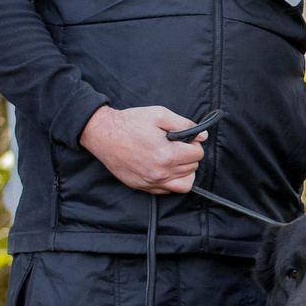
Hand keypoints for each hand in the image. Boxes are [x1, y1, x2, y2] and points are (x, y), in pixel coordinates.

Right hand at [81, 105, 204, 193]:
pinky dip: (170, 181)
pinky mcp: (141, 186)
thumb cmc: (130, 123)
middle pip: (192, 168)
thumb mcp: (160, 115)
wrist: (102, 134)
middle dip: (189, 156)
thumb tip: (203, 136)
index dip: (194, 144)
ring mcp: (151, 182)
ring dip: (184, 172)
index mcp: (168, 155)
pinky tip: (163, 168)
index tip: (185, 139)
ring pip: (184, 184)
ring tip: (175, 160)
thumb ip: (185, 124)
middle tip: (178, 146)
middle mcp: (161, 172)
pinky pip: (166, 190)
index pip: (198, 155)